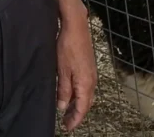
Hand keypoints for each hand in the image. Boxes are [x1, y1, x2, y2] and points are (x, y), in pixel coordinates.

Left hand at [55, 14, 96, 130]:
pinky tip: (70, 93)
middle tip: (66, 122)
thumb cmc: (68, 46)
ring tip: (67, 110)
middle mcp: (92, 80)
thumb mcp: (62, 70)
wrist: (76, 26)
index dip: (75, 120)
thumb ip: (63, 90)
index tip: (67, 127)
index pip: (82, 108)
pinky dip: (79, 94)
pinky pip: (86, 86)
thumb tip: (63, 106)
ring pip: (86, 95)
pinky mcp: (89, 67)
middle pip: (86, 104)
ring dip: (78, 104)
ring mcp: (92, 73)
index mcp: (85, 84)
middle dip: (77, 114)